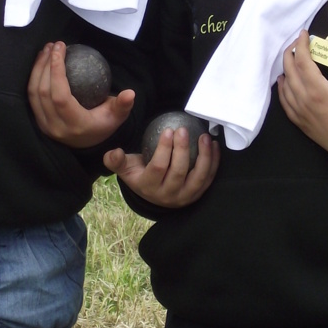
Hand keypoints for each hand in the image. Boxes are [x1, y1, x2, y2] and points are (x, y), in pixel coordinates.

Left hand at [28, 40, 134, 147]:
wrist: (86, 143)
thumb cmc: (102, 125)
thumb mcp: (116, 116)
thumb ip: (123, 105)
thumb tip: (130, 92)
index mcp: (74, 124)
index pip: (60, 96)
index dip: (56, 71)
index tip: (61, 48)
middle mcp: (55, 126)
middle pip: (43, 92)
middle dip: (45, 64)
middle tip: (54, 45)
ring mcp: (44, 125)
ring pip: (33, 93)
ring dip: (37, 68)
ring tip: (47, 50)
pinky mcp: (38, 121)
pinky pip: (31, 97)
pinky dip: (34, 77)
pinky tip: (42, 63)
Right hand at [104, 124, 218, 207]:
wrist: (154, 193)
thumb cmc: (139, 174)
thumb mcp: (125, 168)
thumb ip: (116, 160)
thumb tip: (114, 152)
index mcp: (148, 187)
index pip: (158, 167)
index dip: (164, 149)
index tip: (168, 130)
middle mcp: (168, 196)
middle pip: (178, 172)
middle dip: (183, 150)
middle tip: (183, 130)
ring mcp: (185, 197)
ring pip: (198, 177)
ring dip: (203, 156)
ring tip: (203, 136)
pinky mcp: (198, 195)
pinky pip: (208, 178)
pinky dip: (213, 162)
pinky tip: (213, 145)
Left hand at [277, 31, 327, 172]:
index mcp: (319, 91)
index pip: (302, 62)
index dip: (300, 45)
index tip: (303, 34)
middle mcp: (305, 102)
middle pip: (290, 72)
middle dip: (290, 54)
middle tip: (297, 43)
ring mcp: (301, 115)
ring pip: (285, 88)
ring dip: (286, 71)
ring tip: (290, 59)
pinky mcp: (302, 125)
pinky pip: (286, 104)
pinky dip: (282, 91)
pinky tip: (283, 84)